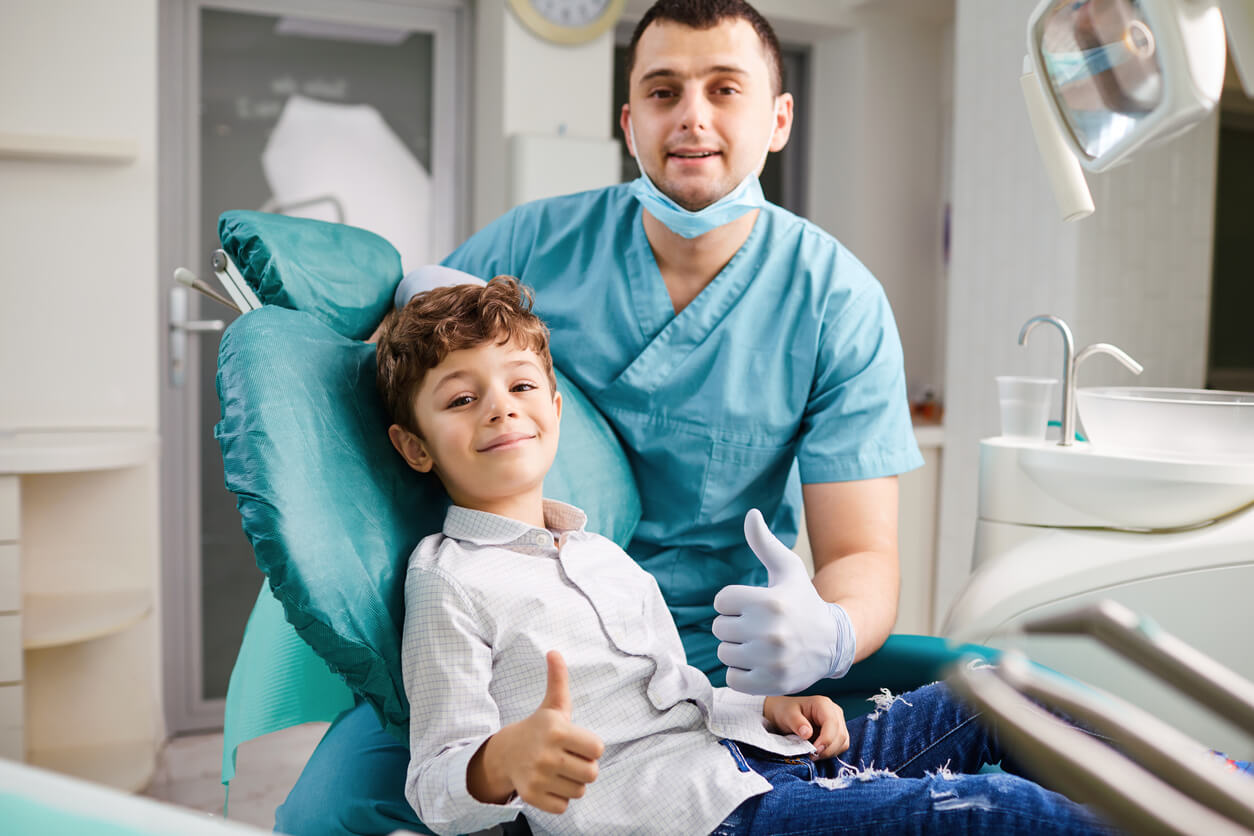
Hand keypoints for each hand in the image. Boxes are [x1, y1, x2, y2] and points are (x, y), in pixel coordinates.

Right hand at [468, 651, 603, 813]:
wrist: (505, 753)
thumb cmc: (538, 728)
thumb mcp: (552, 705)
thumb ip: (558, 680)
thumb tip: (554, 652)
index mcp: (557, 730)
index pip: (598, 749)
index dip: (590, 747)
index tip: (576, 742)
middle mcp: (547, 755)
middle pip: (592, 773)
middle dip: (583, 767)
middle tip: (569, 758)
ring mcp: (538, 777)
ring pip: (579, 791)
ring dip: (573, 783)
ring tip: (558, 770)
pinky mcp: (532, 796)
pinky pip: (564, 806)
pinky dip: (559, 798)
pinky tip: (549, 783)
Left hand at [712, 509, 855, 694]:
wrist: (832, 642)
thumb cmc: (803, 601)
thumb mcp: (788, 569)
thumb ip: (764, 543)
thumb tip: (750, 513)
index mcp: (768, 601)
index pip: (721, 601)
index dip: (734, 602)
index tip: (753, 605)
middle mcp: (769, 631)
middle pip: (720, 628)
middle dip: (735, 626)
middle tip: (758, 626)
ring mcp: (770, 660)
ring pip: (724, 653)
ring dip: (737, 649)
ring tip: (759, 644)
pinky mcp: (770, 683)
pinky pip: (732, 678)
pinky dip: (741, 673)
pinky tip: (759, 663)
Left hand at [762, 695, 849, 758]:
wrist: (784, 713)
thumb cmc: (785, 712)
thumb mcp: (787, 715)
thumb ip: (797, 723)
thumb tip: (808, 733)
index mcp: (823, 704)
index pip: (832, 723)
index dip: (826, 739)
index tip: (815, 751)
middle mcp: (834, 711)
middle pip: (840, 734)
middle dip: (828, 749)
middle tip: (812, 756)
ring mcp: (838, 722)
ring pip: (843, 742)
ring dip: (830, 752)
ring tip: (813, 754)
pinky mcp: (838, 732)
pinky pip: (841, 745)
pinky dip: (831, 752)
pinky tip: (818, 752)